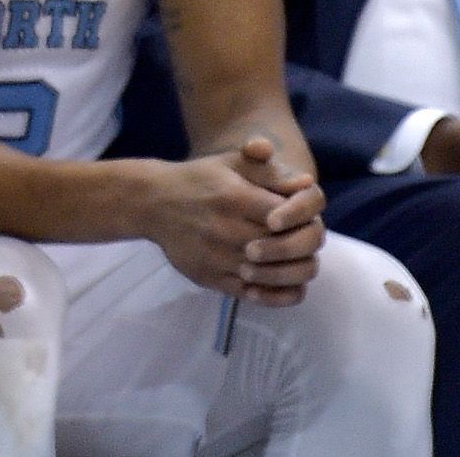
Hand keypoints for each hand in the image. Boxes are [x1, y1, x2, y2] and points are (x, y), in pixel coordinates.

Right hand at [138, 138, 324, 305]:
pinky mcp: (213, 279)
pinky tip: (285, 284)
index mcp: (235, 197)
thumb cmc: (199, 179)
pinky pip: (257, 295)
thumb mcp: (231, 162)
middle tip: (301, 240)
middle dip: (302, 244)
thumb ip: (270, 170)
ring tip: (295, 261)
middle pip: (286, 248)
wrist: (152, 202)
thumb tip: (307, 182)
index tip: (295, 217)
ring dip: (295, 270)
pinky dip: (279, 294)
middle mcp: (227, 230)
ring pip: (276, 275)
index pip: (287, 217)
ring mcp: (220, 258)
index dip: (300, 219)